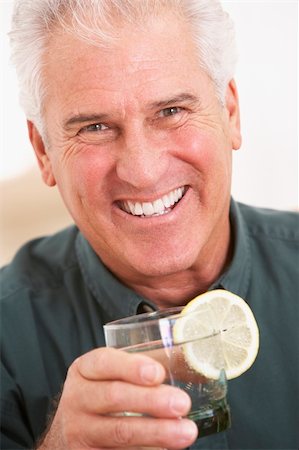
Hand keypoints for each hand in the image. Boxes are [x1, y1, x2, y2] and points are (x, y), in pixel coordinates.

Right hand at [38, 347, 197, 448]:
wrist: (72, 431)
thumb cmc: (103, 393)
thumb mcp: (114, 373)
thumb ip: (147, 365)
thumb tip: (192, 359)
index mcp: (84, 369)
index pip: (104, 362)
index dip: (131, 367)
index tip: (158, 373)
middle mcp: (77, 398)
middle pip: (114, 396)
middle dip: (151, 400)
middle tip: (182, 403)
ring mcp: (79, 431)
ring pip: (119, 432)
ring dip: (156, 432)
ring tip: (186, 432)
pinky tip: (165, 449)